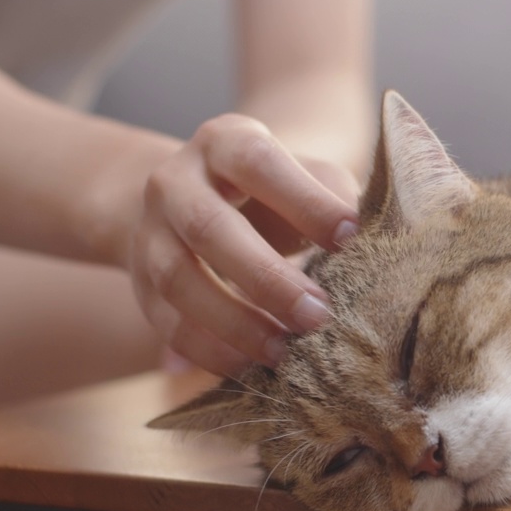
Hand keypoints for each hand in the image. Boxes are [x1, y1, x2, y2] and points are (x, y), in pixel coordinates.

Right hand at [126, 114, 359, 375]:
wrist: (192, 199)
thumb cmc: (274, 192)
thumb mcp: (306, 177)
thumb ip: (336, 199)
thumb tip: (369, 241)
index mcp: (224, 142)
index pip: (258, 164)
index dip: (304, 201)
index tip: (350, 237)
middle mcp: (175, 181)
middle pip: (209, 228)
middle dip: (266, 278)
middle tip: (319, 315)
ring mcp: (150, 233)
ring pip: (178, 280)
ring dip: (234, 322)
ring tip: (285, 353)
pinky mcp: (141, 284)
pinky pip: (166, 323)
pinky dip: (209, 351)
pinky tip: (250, 368)